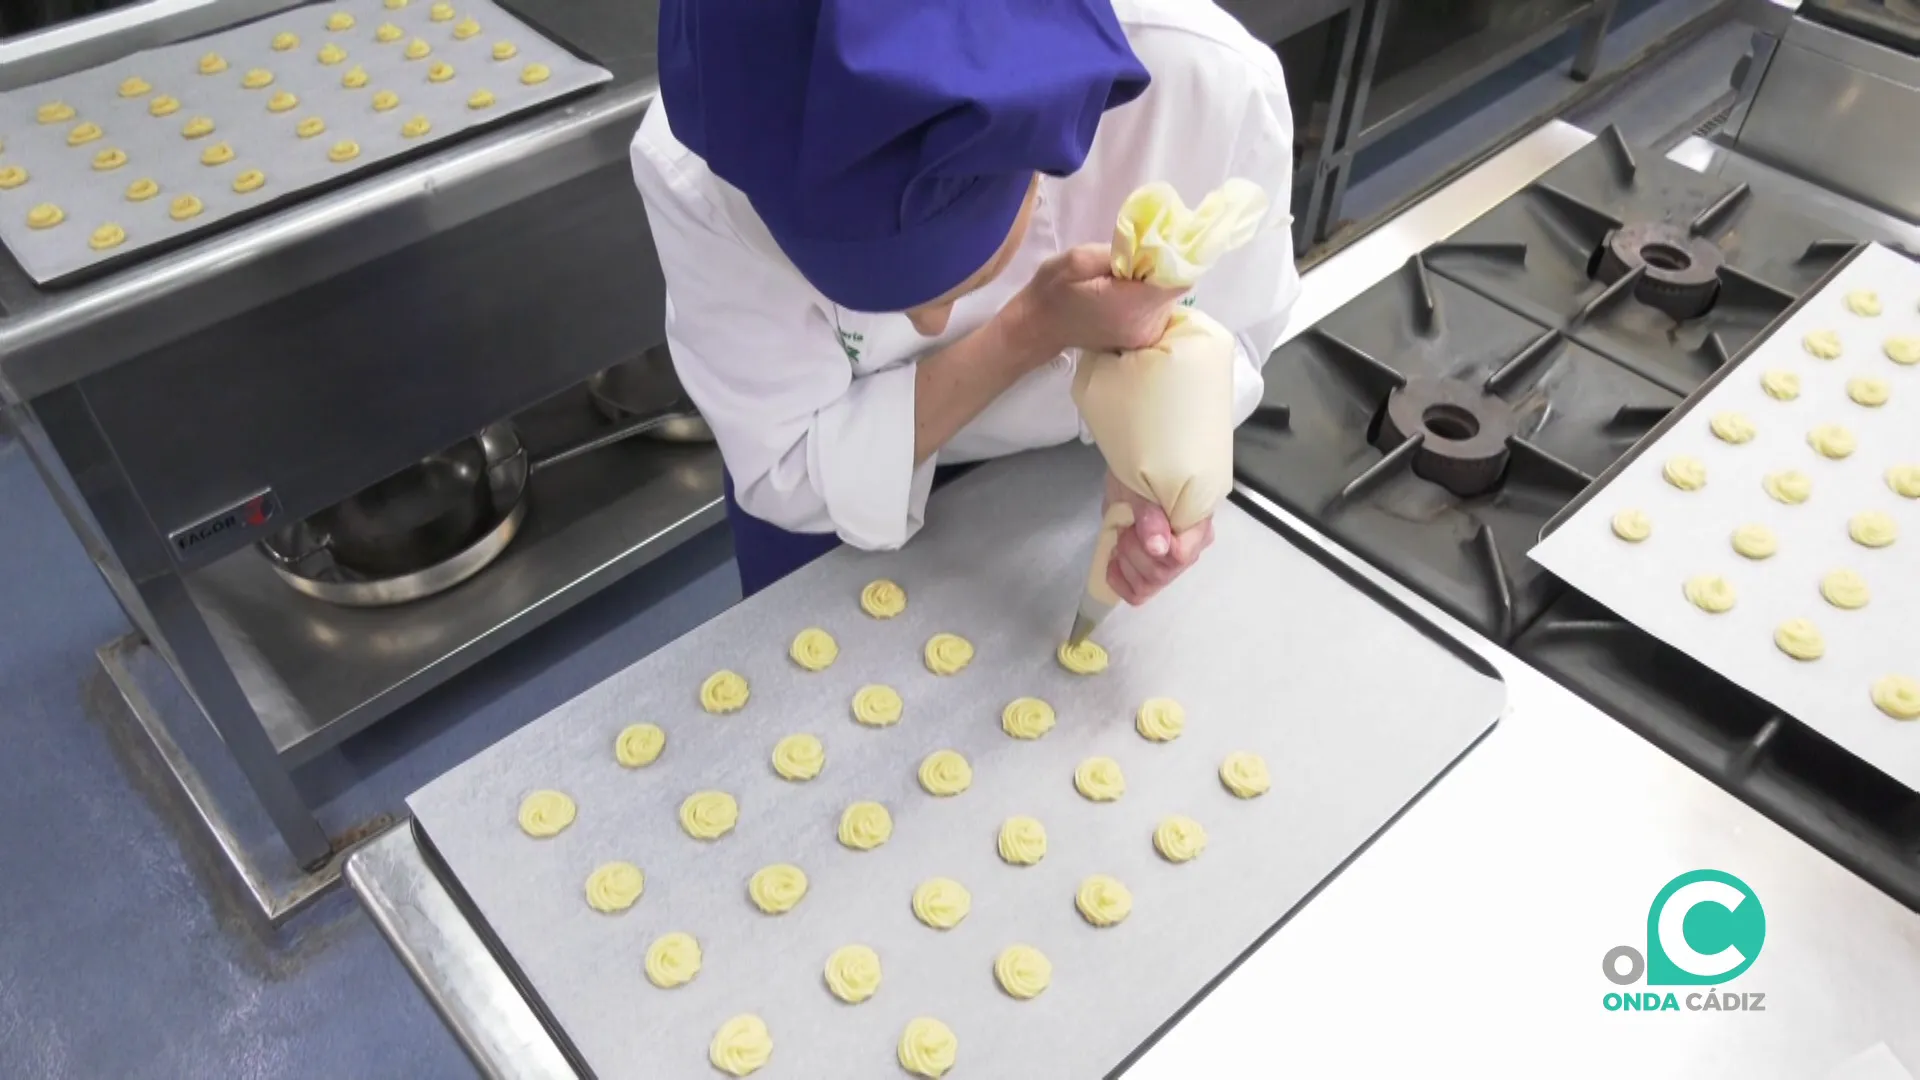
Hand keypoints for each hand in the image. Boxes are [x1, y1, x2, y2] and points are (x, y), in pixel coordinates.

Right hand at [1007, 244, 1185, 357]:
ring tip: (1127, 274)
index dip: (1174, 257)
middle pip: (1175, 287)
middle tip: (1135, 256)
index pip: (1177, 279)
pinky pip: (1160, 309)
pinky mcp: (1144, 339)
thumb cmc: (1054, 290)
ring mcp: (1146, 336)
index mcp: (1131, 306)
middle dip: (1161, 267)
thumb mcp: (1078, 258)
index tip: (1159, 244)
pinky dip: (1150, 294)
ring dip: (1155, 280)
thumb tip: (1152, 245)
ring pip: (1169, 297)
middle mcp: (1145, 326)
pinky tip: (1128, 289)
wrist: (1039, 327)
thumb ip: (1119, 252)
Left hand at [1103, 472, 1213, 605]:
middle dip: (1132, 551)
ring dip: (1125, 562)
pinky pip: (1138, 593)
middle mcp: (1190, 549)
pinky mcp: (1152, 573)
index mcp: (1197, 526)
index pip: (1180, 556)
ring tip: (1123, 538)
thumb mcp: (1141, 488)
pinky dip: (1120, 579)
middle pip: (1161, 574)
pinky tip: (1114, 560)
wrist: (1132, 471)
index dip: (1151, 548)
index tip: (1134, 527)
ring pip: (1147, 586)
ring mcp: (1172, 564)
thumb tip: (1159, 548)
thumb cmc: (1141, 473)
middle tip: (1126, 527)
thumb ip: (1151, 516)